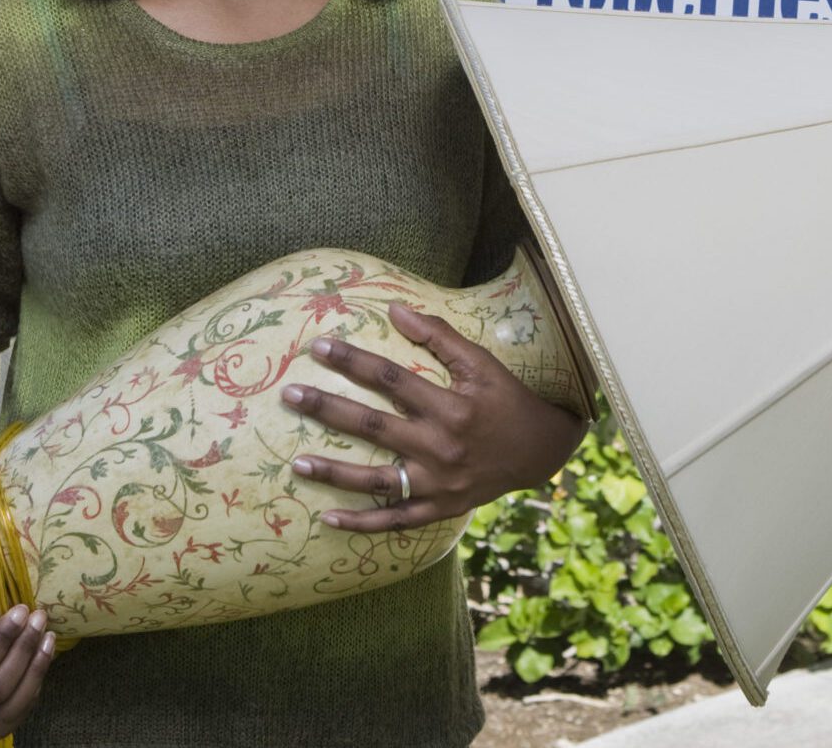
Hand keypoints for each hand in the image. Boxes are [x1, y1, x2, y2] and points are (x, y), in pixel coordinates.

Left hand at [283, 303, 586, 531]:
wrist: (541, 451)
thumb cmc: (508, 399)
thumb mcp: (482, 363)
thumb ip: (439, 337)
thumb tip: (395, 310)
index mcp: (451, 407)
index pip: (391, 380)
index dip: (354, 362)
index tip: (320, 348)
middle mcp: (441, 447)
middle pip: (374, 427)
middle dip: (329, 409)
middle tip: (291, 396)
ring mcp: (438, 483)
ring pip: (378, 480)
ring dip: (335, 473)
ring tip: (296, 463)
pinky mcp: (440, 508)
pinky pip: (396, 520)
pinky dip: (363, 522)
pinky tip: (329, 519)